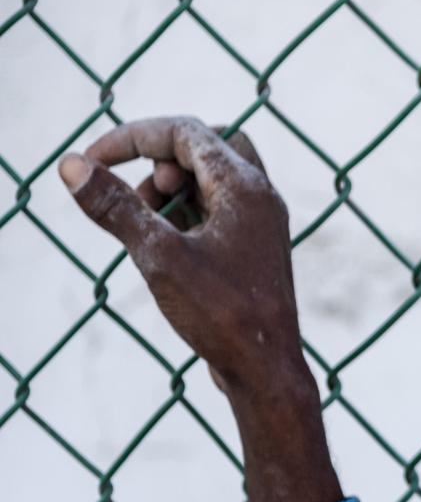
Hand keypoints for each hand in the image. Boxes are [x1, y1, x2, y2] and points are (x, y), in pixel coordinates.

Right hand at [58, 115, 343, 501]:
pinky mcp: (253, 248)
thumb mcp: (158, 255)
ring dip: (172, 186)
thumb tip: (72, 165)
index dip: (133, 137)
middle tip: (141, 194)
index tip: (92, 160)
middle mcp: (261, 197)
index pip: (185, 132)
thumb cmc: (221, 314)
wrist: (266, 369)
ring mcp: (261, 223)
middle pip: (206, 145)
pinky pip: (217, 208)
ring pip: (212, 177)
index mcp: (246, 188)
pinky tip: (162, 243)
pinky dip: (186, 211)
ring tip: (148, 222)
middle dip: (160, 157)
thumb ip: (115, 207)